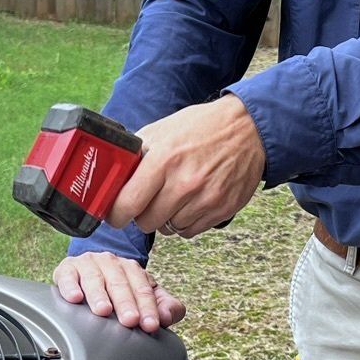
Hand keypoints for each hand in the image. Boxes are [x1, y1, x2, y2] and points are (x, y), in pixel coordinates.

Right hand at [53, 251, 185, 333]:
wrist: (85, 276)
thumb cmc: (117, 293)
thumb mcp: (144, 299)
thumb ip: (164, 306)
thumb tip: (168, 316)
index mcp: (132, 270)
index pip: (143, 289)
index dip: (148, 307)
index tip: (150, 325)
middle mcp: (111, 263)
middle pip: (120, 283)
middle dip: (125, 303)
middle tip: (130, 320)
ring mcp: (88, 264)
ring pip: (94, 279)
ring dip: (99, 295)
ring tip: (103, 310)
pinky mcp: (66, 269)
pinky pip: (68, 276)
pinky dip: (70, 287)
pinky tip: (75, 298)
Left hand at [106, 94, 265, 236]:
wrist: (248, 129)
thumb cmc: (201, 127)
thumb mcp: (162, 130)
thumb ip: (136, 155)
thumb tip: (112, 178)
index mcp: (164, 159)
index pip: (127, 204)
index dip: (115, 213)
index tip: (114, 213)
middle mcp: (184, 183)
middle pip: (145, 222)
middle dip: (141, 215)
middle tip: (146, 201)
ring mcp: (205, 199)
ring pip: (168, 229)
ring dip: (165, 218)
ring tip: (173, 197)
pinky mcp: (221, 210)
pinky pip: (189, 231)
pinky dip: (185, 222)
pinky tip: (189, 203)